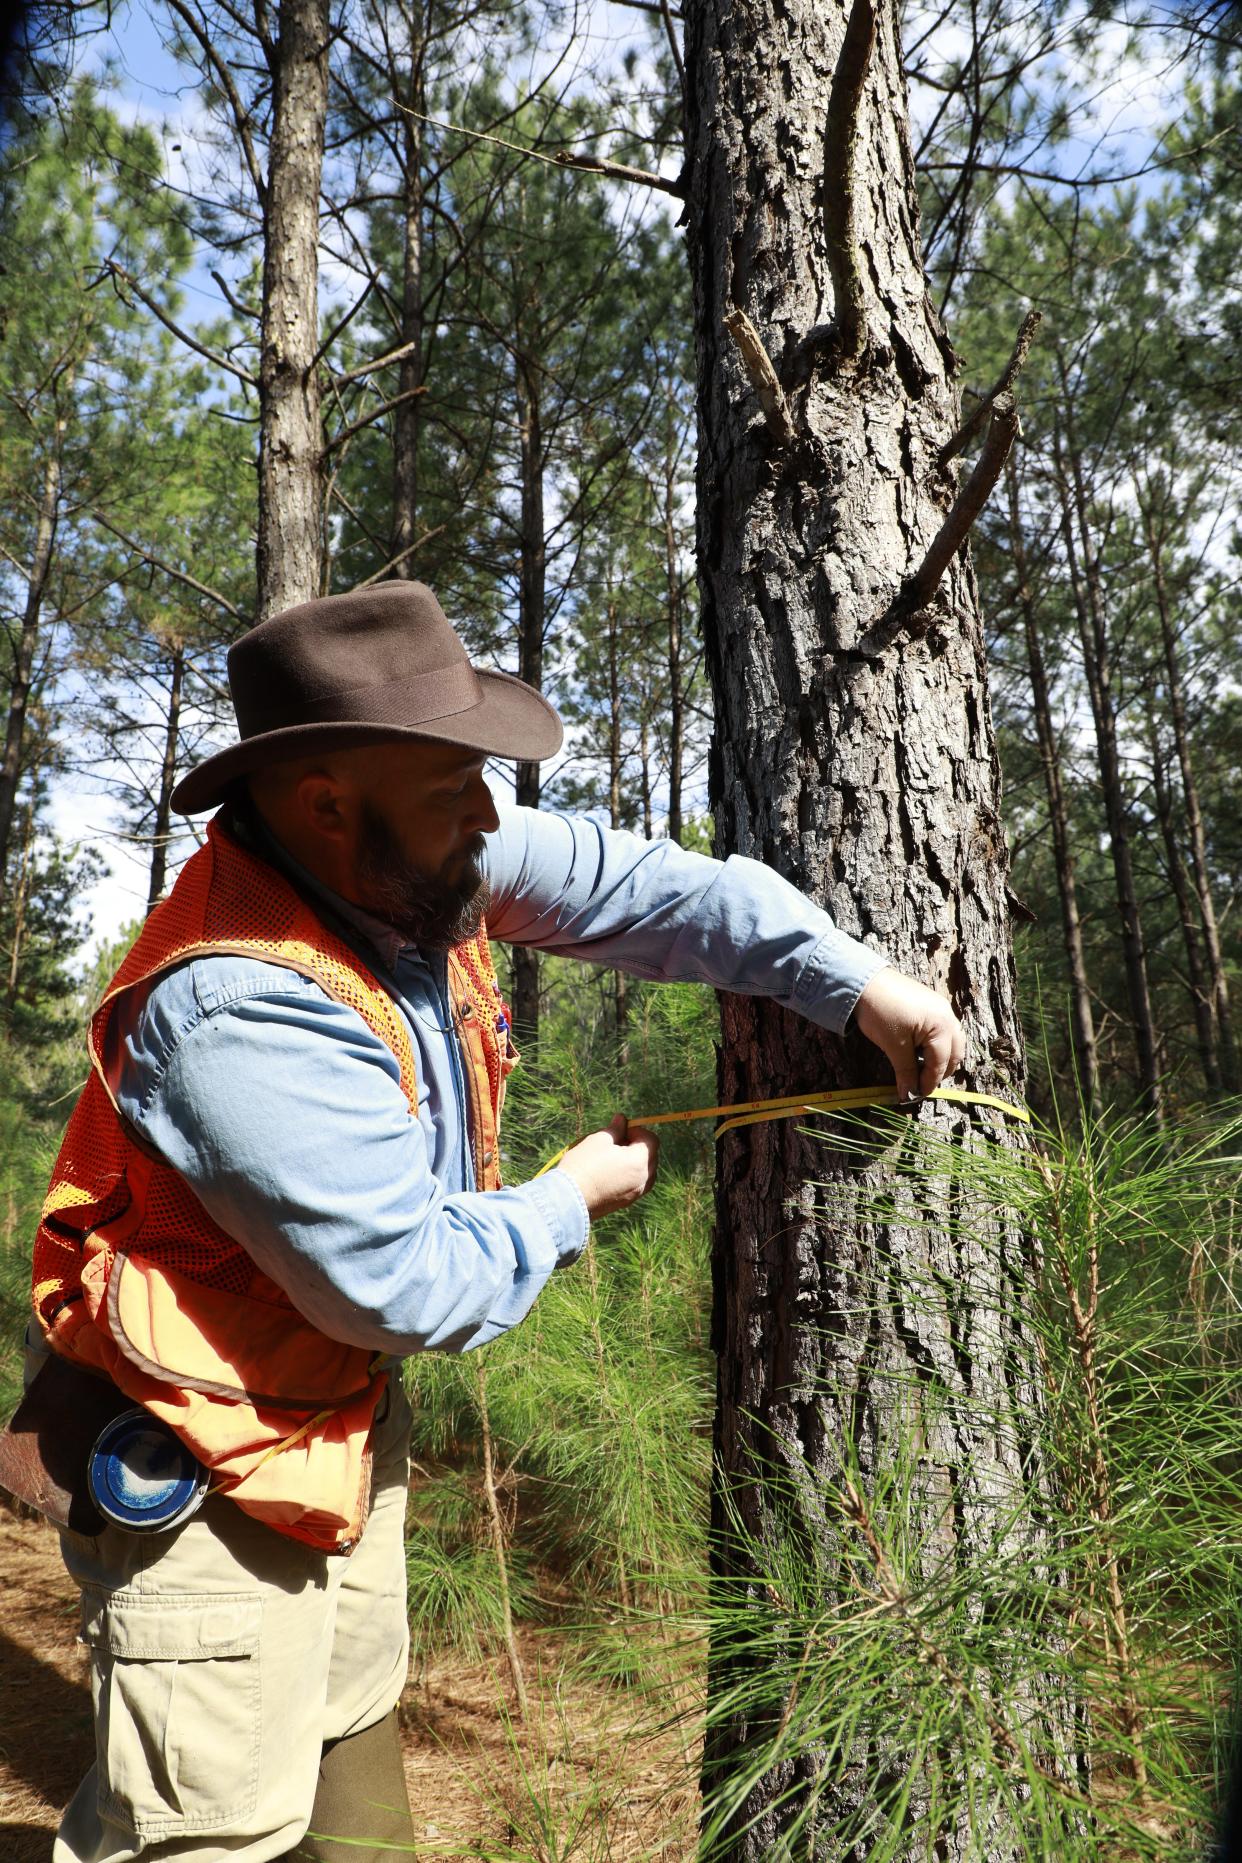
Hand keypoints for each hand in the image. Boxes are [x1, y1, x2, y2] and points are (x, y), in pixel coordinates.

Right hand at [558, 1114, 659, 1219]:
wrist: (570, 1198)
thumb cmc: (584, 1165)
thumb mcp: (599, 1140)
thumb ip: (615, 1129)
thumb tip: (622, 1119)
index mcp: (640, 1161)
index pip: (652, 1140)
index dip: (638, 1131)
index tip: (622, 1130)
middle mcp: (643, 1179)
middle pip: (651, 1156)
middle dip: (638, 1146)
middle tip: (617, 1142)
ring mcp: (636, 1193)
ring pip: (646, 1173)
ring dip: (636, 1162)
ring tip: (614, 1158)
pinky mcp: (626, 1203)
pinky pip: (636, 1185)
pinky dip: (630, 1176)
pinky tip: (611, 1172)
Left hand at [852, 967, 965, 1101]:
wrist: (865, 981)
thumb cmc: (880, 1012)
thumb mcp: (893, 1046)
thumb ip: (905, 1071)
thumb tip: (908, 1095)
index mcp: (942, 1026)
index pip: (941, 1063)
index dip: (929, 1082)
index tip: (916, 1095)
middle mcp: (948, 1016)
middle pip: (954, 1054)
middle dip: (939, 1072)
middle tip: (920, 1085)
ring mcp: (942, 1008)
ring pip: (952, 1042)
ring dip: (940, 1059)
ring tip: (920, 1070)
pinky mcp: (933, 1004)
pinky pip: (944, 1030)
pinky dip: (937, 1045)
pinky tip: (920, 1051)